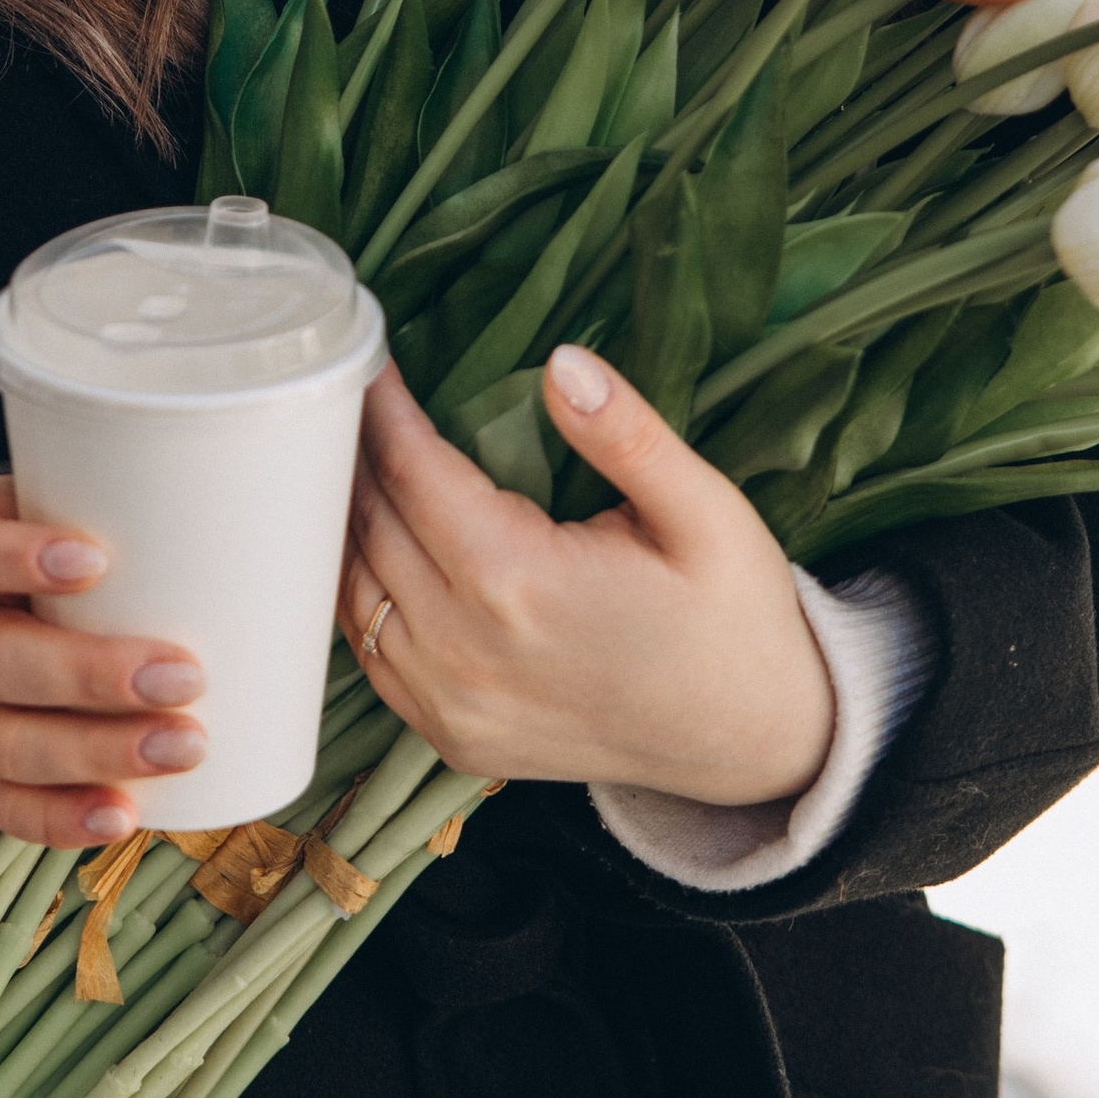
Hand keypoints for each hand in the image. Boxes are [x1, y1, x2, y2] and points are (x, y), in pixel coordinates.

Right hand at [0, 474, 206, 847]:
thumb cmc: (46, 543)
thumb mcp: (57, 502)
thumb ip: (128, 493)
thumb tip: (266, 488)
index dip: (15, 558)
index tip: (96, 559)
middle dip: (90, 675)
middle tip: (186, 674)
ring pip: (3, 742)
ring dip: (96, 752)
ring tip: (185, 748)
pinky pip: (5, 806)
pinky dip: (62, 818)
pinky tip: (123, 817)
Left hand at [338, 348, 835, 807]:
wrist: (757, 740)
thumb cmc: (734, 616)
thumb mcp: (706, 511)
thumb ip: (627, 435)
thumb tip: (561, 362)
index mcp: (519, 583)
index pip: (411, 472)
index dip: (382, 409)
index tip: (366, 357)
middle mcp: (465, 651)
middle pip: (369, 527)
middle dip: (351, 454)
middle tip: (344, 392)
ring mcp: (451, 706)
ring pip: (351, 593)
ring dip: (341, 523)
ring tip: (346, 458)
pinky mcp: (453, 738)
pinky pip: (371, 655)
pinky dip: (356, 593)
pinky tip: (368, 548)